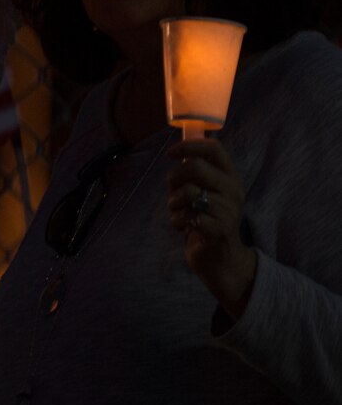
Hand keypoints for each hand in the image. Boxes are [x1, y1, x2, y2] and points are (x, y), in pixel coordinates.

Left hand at [167, 139, 256, 318]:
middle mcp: (233, 190)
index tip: (171, 154)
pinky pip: (186, 215)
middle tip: (173, 192)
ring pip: (188, 191)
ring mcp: (228, 210)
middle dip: (174, 178)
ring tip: (179, 212)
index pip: (214, 149)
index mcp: (231, 177)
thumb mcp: (207, 192)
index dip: (188, 146)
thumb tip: (178, 151)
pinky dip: (177, 220)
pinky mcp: (218, 229)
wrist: (222, 259)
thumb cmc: (208, 219)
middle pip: (195, 167)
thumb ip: (196, 173)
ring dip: (173, 203)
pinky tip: (183, 226)